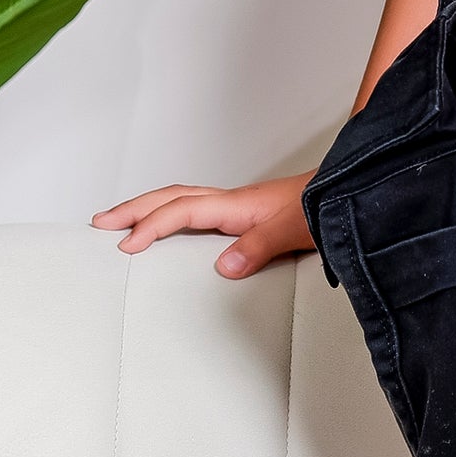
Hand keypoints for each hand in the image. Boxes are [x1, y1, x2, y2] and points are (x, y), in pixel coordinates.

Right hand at [92, 172, 316, 279]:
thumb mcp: (296, 230)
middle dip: (134, 209)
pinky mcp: (249, 215)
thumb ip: (261, 246)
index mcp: (238, 205)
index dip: (151, 226)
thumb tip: (224, 266)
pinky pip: (199, 212)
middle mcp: (235, 202)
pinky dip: (174, 217)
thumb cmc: (329, 207)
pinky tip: (173, 229)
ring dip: (150, 210)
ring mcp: (240, 207)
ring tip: (124, 222)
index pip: (182, 211)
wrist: (355, 190)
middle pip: (172, 198)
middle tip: (100, 222)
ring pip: (183, 201)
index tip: (126, 245)